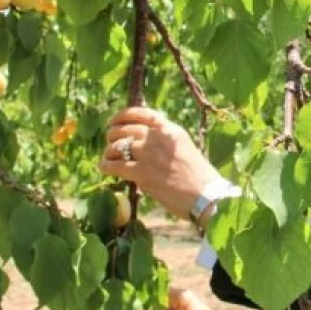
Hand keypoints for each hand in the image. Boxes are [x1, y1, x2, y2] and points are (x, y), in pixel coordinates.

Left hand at [99, 107, 221, 219]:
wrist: (205, 195)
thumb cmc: (198, 175)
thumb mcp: (183, 147)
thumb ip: (164, 140)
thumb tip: (142, 141)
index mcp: (170, 129)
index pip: (141, 113)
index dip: (122, 115)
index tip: (113, 121)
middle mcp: (157, 138)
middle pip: (124, 129)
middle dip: (113, 135)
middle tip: (110, 143)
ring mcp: (148, 154)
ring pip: (116, 146)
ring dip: (109, 152)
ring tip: (109, 157)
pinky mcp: (141, 173)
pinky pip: (114, 165)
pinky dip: (106, 166)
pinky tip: (105, 168)